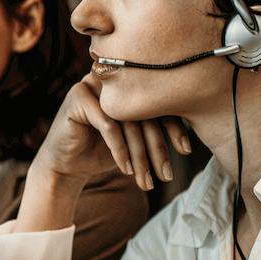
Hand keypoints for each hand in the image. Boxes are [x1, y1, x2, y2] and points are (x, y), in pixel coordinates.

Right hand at [33, 74, 191, 191]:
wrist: (67, 164)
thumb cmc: (105, 151)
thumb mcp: (136, 140)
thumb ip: (156, 128)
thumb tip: (193, 137)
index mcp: (130, 82)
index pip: (159, 100)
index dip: (174, 126)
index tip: (185, 150)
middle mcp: (114, 78)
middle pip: (145, 110)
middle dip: (157, 148)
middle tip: (166, 175)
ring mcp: (94, 83)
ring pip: (128, 119)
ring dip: (139, 155)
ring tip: (146, 181)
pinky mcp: (77, 96)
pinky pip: (108, 124)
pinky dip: (119, 150)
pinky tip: (125, 170)